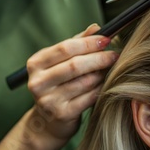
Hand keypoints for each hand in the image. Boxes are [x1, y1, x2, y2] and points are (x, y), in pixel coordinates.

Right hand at [24, 23, 116, 148]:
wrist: (47, 122)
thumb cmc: (57, 85)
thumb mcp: (61, 62)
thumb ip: (77, 43)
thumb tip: (96, 27)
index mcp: (35, 64)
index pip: (65, 48)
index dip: (88, 43)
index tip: (106, 39)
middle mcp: (38, 82)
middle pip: (75, 65)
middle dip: (98, 58)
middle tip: (114, 55)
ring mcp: (49, 100)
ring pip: (84, 82)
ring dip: (101, 74)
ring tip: (109, 70)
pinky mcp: (62, 114)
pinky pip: (89, 97)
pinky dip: (100, 89)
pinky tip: (105, 85)